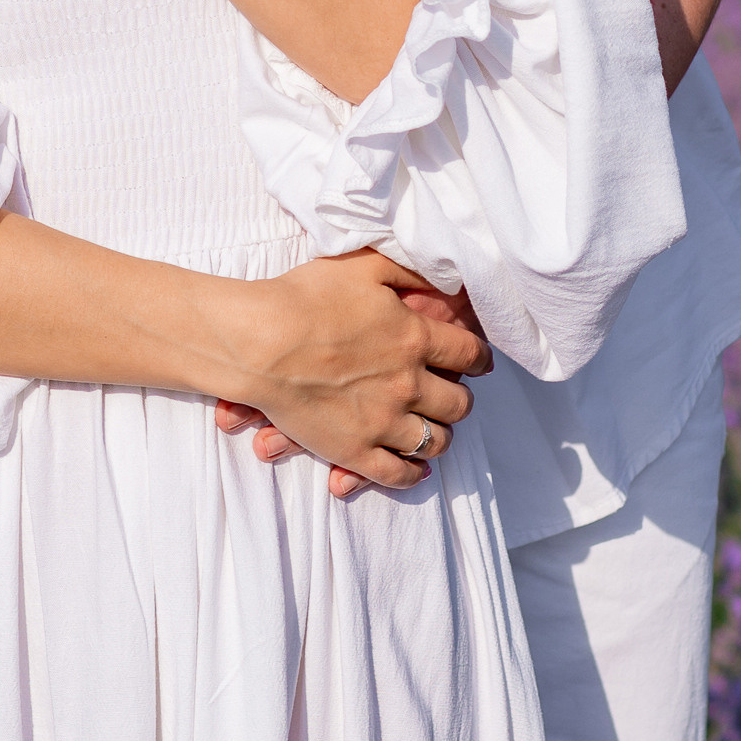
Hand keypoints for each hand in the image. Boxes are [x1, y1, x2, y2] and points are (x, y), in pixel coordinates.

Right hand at [219, 251, 492, 495]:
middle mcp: (409, 383)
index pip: (469, 354)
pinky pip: (397, 473)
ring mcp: (384, 422)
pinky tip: (415, 468)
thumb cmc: (305, 298)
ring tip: (435, 430)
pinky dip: (413, 473)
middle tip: (454, 396)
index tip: (479, 362)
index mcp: (415, 338)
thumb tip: (440, 277)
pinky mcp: (356, 451)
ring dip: (441, 436)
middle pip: (459, 404)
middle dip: (461, 400)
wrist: (260, 341)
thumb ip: (406, 270)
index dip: (479, 358)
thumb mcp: (362, 267)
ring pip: (436, 441)